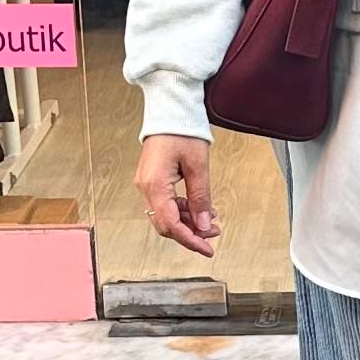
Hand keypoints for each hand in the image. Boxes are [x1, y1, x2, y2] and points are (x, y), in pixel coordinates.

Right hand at [136, 133, 219, 256]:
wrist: (170, 110)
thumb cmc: (182, 130)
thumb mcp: (198, 166)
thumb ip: (201, 197)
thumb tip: (203, 225)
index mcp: (155, 184)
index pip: (170, 224)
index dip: (190, 240)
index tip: (207, 248)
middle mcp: (146, 187)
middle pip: (166, 224)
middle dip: (190, 233)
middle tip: (213, 234)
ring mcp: (147, 184)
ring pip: (166, 216)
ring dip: (188, 222)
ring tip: (210, 220)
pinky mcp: (152, 180)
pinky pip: (165, 204)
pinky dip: (182, 210)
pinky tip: (199, 208)